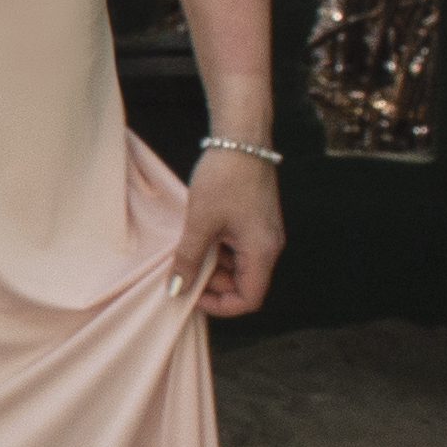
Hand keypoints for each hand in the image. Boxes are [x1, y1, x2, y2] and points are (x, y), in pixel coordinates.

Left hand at [171, 143, 281, 316]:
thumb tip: (177, 290)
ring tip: (183, 251)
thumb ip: (188, 259)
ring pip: (236, 267)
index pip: (249, 300)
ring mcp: (262, 235)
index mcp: (263, 251)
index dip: (219, 305)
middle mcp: (269, 247)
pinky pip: (235, 249)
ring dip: (210, 266)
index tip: (189, 295)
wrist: (241, 140)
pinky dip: (215, 251)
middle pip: (242, 284)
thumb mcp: (200, 223)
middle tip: (179, 269)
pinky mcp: (253, 223)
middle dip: (211, 284)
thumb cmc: (224, 179)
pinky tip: (193, 238)